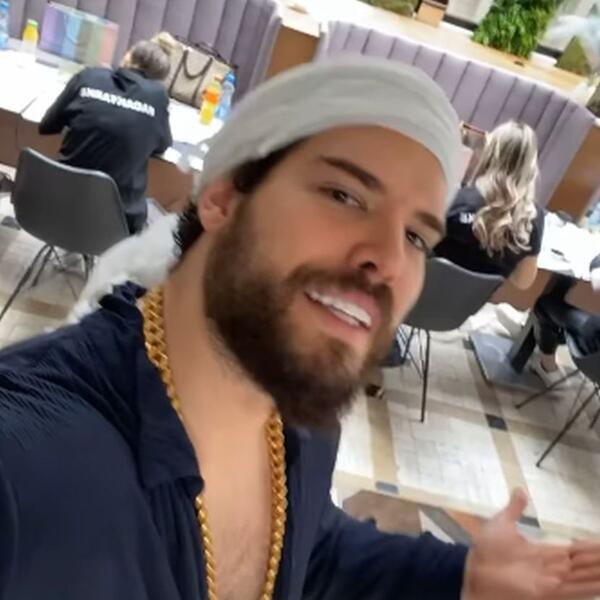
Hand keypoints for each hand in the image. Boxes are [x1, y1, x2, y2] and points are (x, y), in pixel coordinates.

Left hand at [464, 488, 599, 599]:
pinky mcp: (547, 593)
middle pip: (584, 564)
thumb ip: (514, 509)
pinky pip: (574, 591)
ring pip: (584, 577)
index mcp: (543, 553)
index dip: (591, 548)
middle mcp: (552, 569)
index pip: (574, 551)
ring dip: (599, 572)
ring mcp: (551, 582)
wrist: (471, 569)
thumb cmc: (485, 550)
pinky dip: (590, 587)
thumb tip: (520, 489)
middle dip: (599, 559)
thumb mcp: (501, 524)